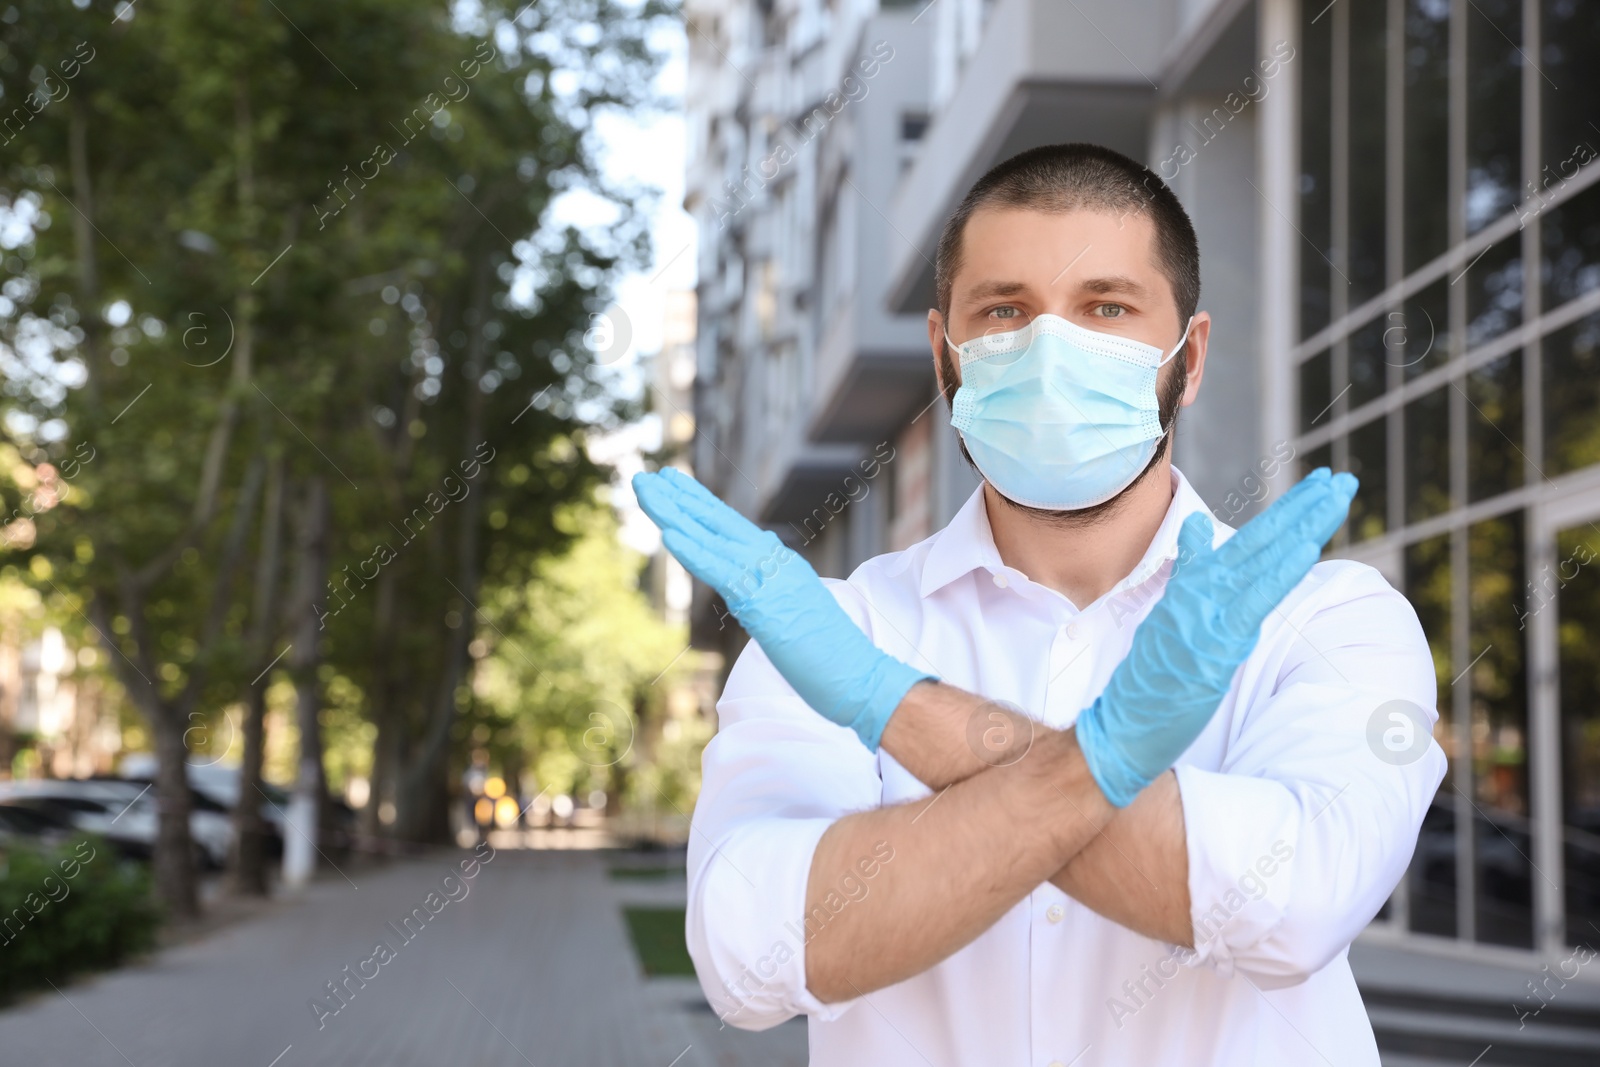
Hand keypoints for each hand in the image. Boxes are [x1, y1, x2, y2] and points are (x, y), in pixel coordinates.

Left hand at [632, 468, 934, 749]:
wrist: (861, 676)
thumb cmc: (831, 654)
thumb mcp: (798, 607)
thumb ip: (778, 579)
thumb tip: (767, 551)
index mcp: (780, 563)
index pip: (732, 527)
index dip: (700, 503)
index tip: (672, 484)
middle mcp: (774, 562)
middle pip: (718, 523)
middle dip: (679, 500)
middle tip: (645, 477)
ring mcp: (770, 579)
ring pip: (713, 539)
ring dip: (674, 514)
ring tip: (646, 491)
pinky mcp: (764, 603)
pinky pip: (721, 573)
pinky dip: (694, 551)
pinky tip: (668, 534)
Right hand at [1074, 468, 1357, 806]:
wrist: (1124, 723)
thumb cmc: (1150, 680)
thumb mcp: (1169, 616)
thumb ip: (1188, 570)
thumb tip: (1195, 525)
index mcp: (1197, 585)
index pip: (1250, 542)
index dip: (1286, 514)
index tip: (1316, 490)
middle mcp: (1203, 590)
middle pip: (1262, 541)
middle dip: (1303, 508)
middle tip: (1338, 479)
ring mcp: (1208, 612)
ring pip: (1264, 558)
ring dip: (1303, 523)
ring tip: (1334, 494)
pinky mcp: (1215, 639)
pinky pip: (1257, 597)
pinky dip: (1283, 568)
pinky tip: (1308, 545)